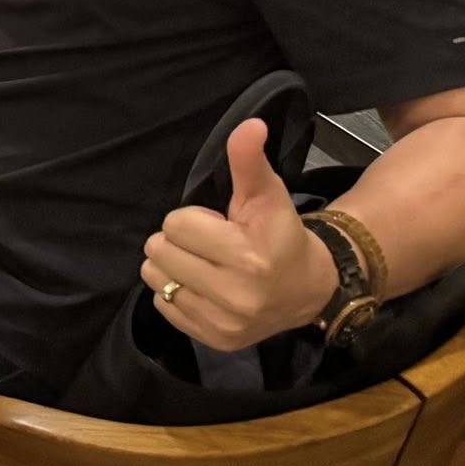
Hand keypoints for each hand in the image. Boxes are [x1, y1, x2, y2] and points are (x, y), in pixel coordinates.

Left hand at [140, 117, 338, 351]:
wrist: (309, 290)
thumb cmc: (280, 236)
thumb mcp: (267, 194)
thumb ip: (249, 161)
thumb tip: (249, 125)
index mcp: (248, 258)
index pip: (176, 224)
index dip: (192, 218)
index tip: (219, 224)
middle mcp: (236, 296)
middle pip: (160, 250)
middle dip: (179, 240)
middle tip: (209, 245)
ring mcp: (224, 323)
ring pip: (155, 278)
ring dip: (172, 265)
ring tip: (204, 264)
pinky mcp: (214, 340)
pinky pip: (163, 304)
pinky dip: (175, 291)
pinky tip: (203, 286)